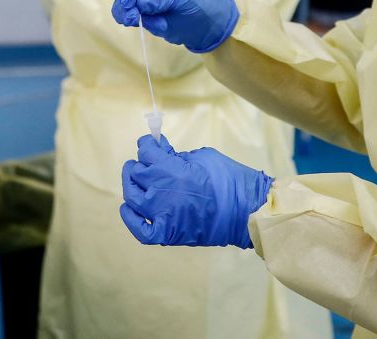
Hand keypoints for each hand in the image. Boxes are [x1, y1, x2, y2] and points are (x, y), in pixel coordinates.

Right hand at [111, 0, 238, 52]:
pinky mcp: (140, 14)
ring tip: (158, 23)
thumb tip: (136, 2)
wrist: (209, 22)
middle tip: (134, 18)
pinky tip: (161, 25)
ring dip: (134, 17)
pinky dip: (143, 24)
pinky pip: (130, 20)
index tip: (129, 1)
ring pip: (121, 7)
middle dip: (126, 5)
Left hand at [120, 134, 272, 247]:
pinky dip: (131, 219)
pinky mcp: (168, 234)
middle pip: (137, 173)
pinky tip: (129, 209)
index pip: (146, 152)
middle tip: (148, 161)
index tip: (151, 142)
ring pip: (133, 197)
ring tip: (135, 178)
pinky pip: (141, 230)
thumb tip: (162, 151)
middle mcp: (162, 193)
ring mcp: (163, 216)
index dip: (147, 144)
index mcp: (172, 171)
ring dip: (132, 184)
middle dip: (141, 163)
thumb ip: (177, 155)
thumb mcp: (202, 156)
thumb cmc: (230, 179)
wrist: (248, 211)